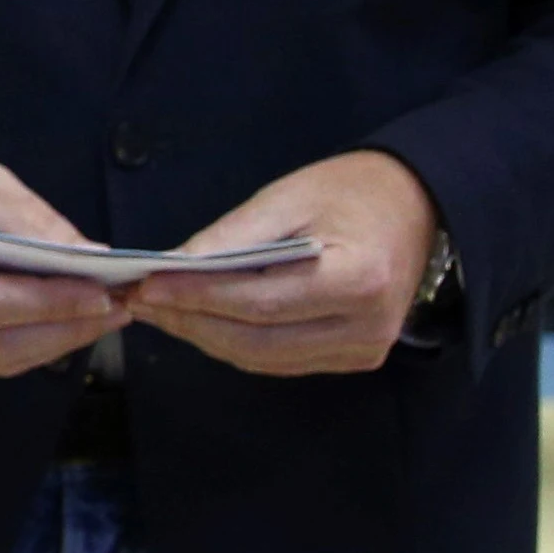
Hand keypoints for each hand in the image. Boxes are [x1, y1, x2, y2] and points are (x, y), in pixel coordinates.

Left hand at [124, 151, 437, 376]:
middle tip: (140, 299)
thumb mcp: (288, 197)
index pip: (257, 301)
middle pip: (256, 340)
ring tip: (160, 309)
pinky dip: (236, 343)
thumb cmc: (350, 192)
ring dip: (205, 336)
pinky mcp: (356, 357)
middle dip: (190, 321)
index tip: (146, 285)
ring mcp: (364, 349)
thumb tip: (175, 266)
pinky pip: (281, 360)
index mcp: (356, 278)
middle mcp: (366, 326)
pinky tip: (201, 320)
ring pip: (262, 358)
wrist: (413, 205)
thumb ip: (232, 236)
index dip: (196, 297)